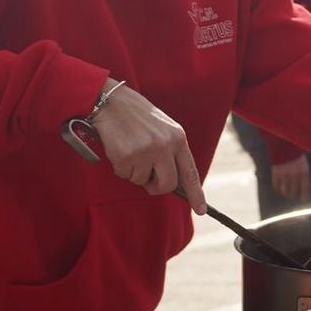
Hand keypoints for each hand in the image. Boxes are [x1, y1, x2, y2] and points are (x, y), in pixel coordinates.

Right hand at [89, 81, 204, 213]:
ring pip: (142, 181)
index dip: (196, 193)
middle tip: (147, 181)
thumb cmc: (135, 115)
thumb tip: (170, 180)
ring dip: (133, 172)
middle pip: (167, 185)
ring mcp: (146, 151)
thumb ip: (169, 150)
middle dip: (156, 187)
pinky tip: (118, 148)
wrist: (110, 101)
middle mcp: (165, 146)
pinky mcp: (127, 156)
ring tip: (129, 150)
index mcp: (178, 138)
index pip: (190, 171)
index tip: (201, 210)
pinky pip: (125, 175)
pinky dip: (120, 167)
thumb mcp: (161, 128)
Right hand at [270, 154, 310, 202]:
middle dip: (293, 195)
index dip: (304, 195)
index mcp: (303, 171)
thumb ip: (303, 171)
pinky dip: (277, 188)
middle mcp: (294, 175)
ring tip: (285, 194)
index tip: (303, 199)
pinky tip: (278, 189)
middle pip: (294, 191)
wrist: (284, 144)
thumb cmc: (295, 152)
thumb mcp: (303, 161)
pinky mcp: (275, 173)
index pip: (305, 188)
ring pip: (284, 190)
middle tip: (293, 196)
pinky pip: (276, 185)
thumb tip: (303, 182)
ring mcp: (284, 175)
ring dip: (285, 193)